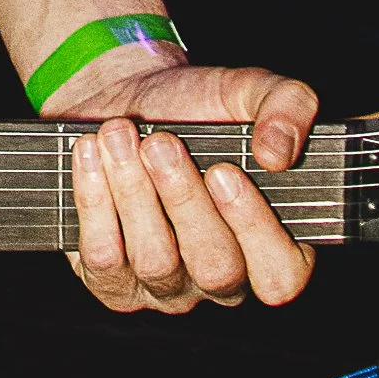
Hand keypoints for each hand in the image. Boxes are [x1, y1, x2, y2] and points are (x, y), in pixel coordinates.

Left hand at [55, 60, 318, 314]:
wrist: (123, 101)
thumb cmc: (196, 106)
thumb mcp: (248, 90)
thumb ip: (288, 106)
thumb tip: (278, 154)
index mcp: (269, 245)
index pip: (280, 275)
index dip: (255, 230)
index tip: (223, 170)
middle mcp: (223, 280)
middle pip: (215, 269)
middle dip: (184, 201)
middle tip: (160, 144)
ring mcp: (167, 287)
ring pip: (156, 264)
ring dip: (134, 193)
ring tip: (118, 135)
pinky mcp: (112, 281)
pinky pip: (104, 259)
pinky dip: (94, 202)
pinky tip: (90, 155)